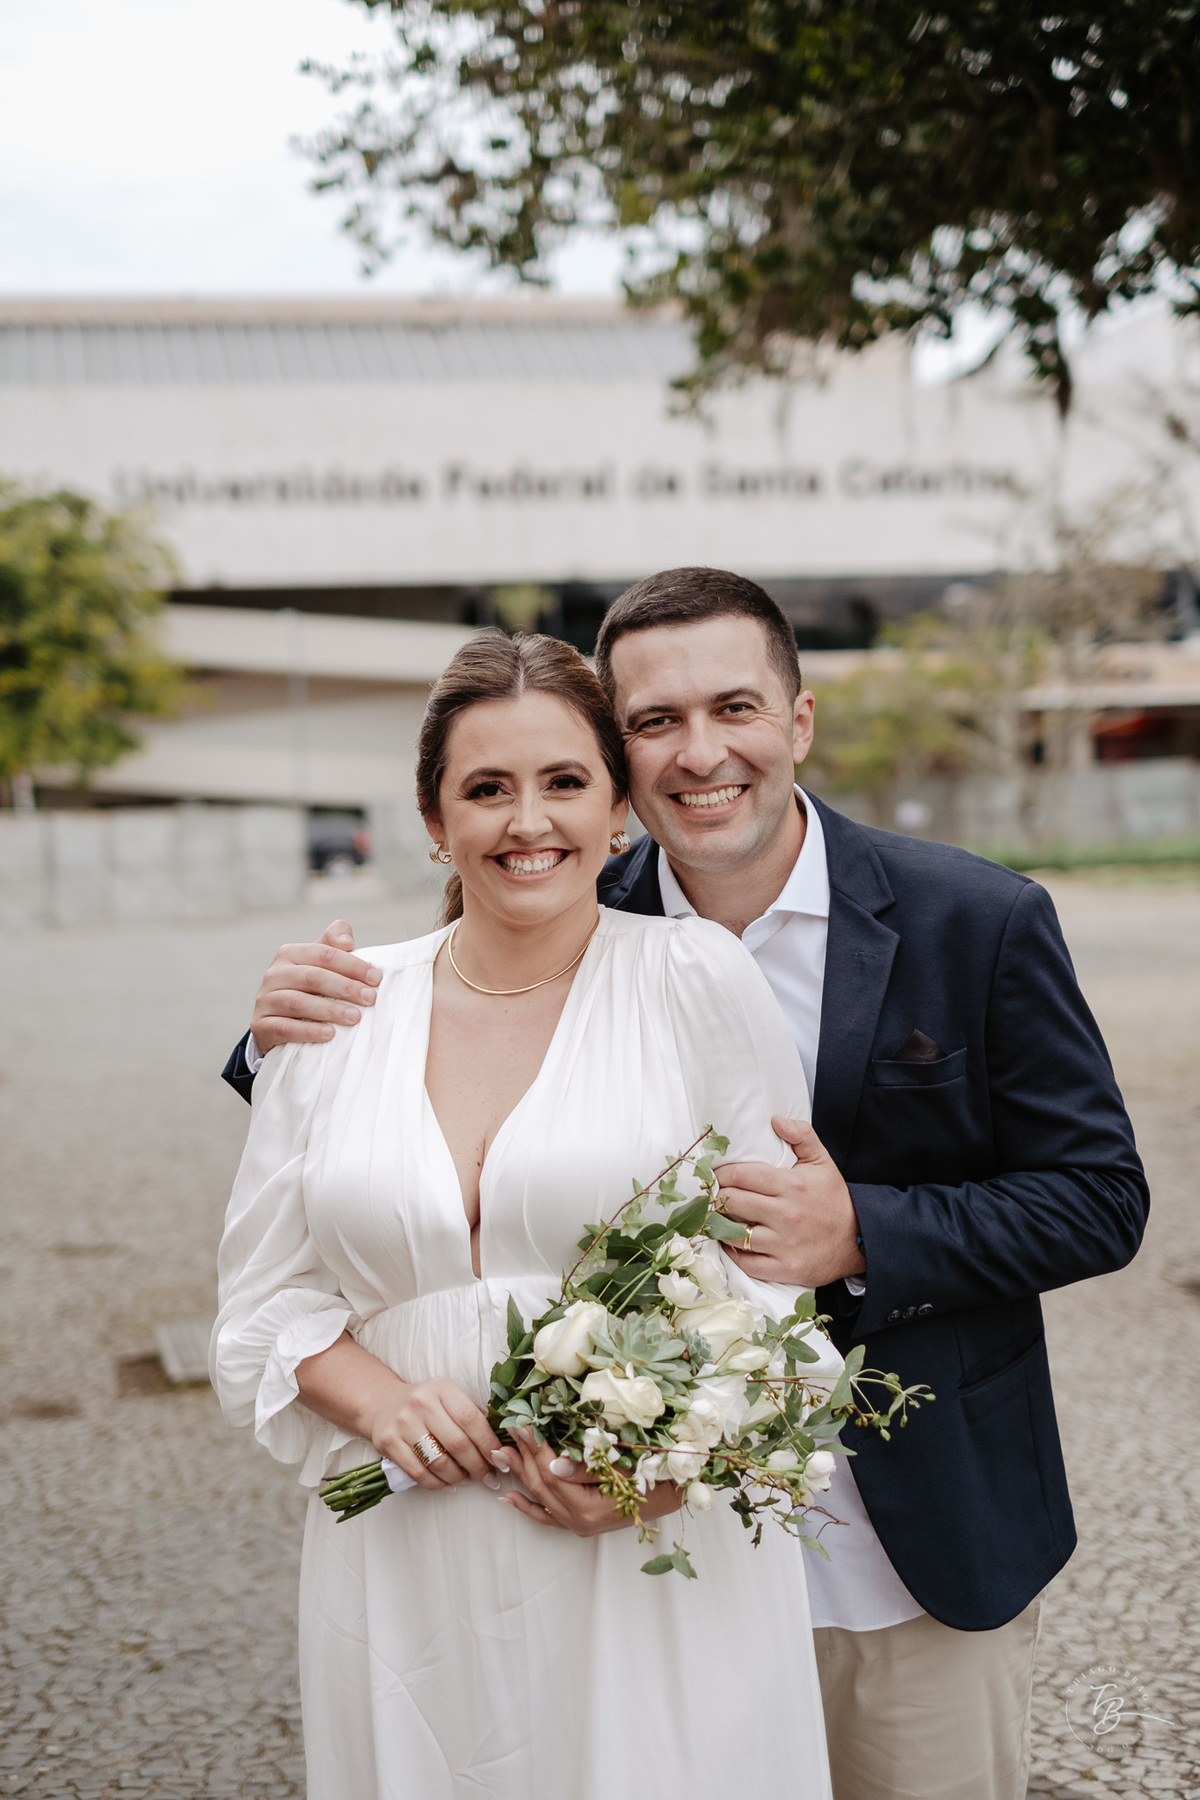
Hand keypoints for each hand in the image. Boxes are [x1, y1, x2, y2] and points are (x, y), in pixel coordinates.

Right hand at [249, 919, 380, 1052]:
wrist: (277, 1021)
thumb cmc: (308, 988)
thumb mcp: (319, 963)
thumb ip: (334, 944)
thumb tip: (347, 941)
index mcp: (290, 953)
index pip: (324, 954)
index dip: (353, 965)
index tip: (376, 978)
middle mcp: (274, 974)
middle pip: (313, 976)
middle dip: (346, 987)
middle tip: (370, 999)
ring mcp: (265, 1000)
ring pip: (297, 1002)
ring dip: (329, 1010)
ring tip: (355, 1018)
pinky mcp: (261, 1025)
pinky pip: (284, 1028)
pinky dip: (308, 1031)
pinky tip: (329, 1034)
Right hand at [366, 1377, 502, 1492]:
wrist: (383, 1403)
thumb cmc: (426, 1405)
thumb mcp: (447, 1397)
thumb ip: (470, 1416)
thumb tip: (499, 1448)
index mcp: (441, 1388)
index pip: (471, 1419)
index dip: (488, 1443)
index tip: (499, 1458)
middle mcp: (421, 1403)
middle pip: (458, 1443)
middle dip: (478, 1465)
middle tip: (488, 1476)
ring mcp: (403, 1423)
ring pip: (439, 1461)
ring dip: (459, 1476)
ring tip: (467, 1478)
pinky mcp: (388, 1443)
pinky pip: (419, 1473)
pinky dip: (437, 1483)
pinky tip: (447, 1482)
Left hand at [500, 1430, 682, 1536]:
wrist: (677, 1493)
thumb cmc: (655, 1474)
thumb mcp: (623, 1465)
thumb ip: (585, 1467)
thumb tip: (551, 1464)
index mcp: (589, 1508)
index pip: (551, 1473)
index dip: (534, 1447)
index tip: (521, 1423)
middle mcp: (580, 1522)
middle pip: (542, 1486)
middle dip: (524, 1456)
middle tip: (509, 1430)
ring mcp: (580, 1525)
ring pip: (542, 1499)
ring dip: (521, 1475)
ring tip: (502, 1454)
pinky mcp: (583, 1524)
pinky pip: (549, 1517)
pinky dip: (529, 1506)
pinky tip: (510, 1496)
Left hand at [717, 1116, 865, 1288]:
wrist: (860, 1240)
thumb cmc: (834, 1199)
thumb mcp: (823, 1162)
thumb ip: (802, 1135)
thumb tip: (776, 1119)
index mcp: (793, 1186)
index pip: (744, 1175)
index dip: (723, 1174)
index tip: (715, 1175)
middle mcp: (786, 1215)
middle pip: (733, 1202)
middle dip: (717, 1197)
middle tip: (711, 1195)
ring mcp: (785, 1244)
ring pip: (735, 1233)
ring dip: (720, 1225)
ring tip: (715, 1218)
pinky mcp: (785, 1268)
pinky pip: (747, 1263)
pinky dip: (733, 1254)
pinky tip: (730, 1243)